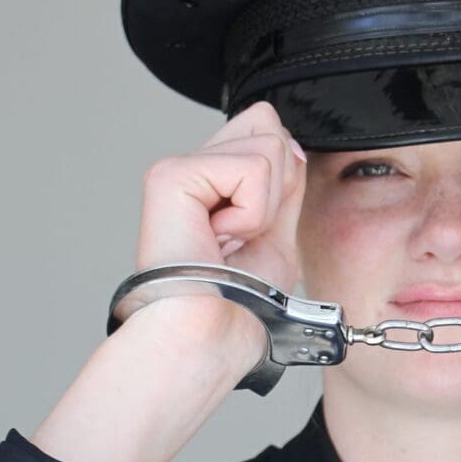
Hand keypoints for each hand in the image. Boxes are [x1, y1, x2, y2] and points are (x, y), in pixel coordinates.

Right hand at [128, 101, 307, 364]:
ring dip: (264, 207)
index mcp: (213, 182)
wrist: (213, 337)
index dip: (283, 176)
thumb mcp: (277, 234)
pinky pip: (250, 168)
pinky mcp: (170, 175)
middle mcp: (192, 169)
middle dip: (277, 185)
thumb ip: (284, 187)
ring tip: (230, 242)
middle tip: (242, 236)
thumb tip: (290, 144)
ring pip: (266, 144)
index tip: (255, 231)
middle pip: (267, 124)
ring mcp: (178, 169)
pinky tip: (220, 239)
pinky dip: (252, 212)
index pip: (266, 128)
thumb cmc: (239, 306)